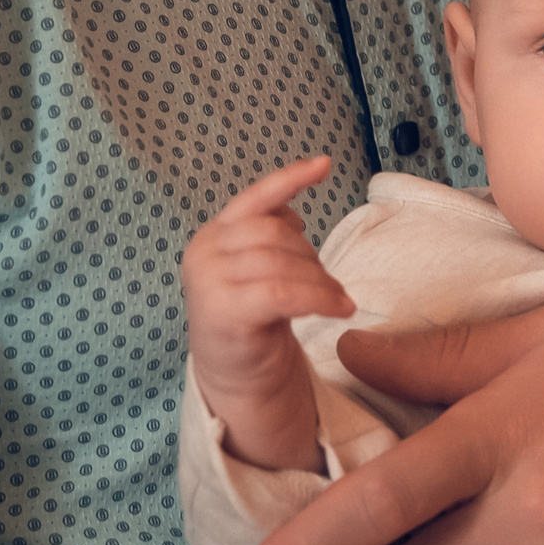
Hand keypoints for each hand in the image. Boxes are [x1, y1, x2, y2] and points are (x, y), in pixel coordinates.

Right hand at [182, 157, 356, 470]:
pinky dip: (318, 297)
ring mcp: (208, 281)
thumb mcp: (259, 271)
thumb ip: (270, 238)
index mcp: (213, 236)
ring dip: (321, 281)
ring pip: (282, 262)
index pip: (255, 199)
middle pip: (274, 232)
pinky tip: (340, 309)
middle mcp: (204, 252)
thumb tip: (294, 212)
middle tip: (332, 286)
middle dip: (312, 256)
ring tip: (339, 301)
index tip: (323, 165)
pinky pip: (282, 291)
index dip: (289, 179)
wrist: (237, 380)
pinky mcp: (223, 312)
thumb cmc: (254, 321)